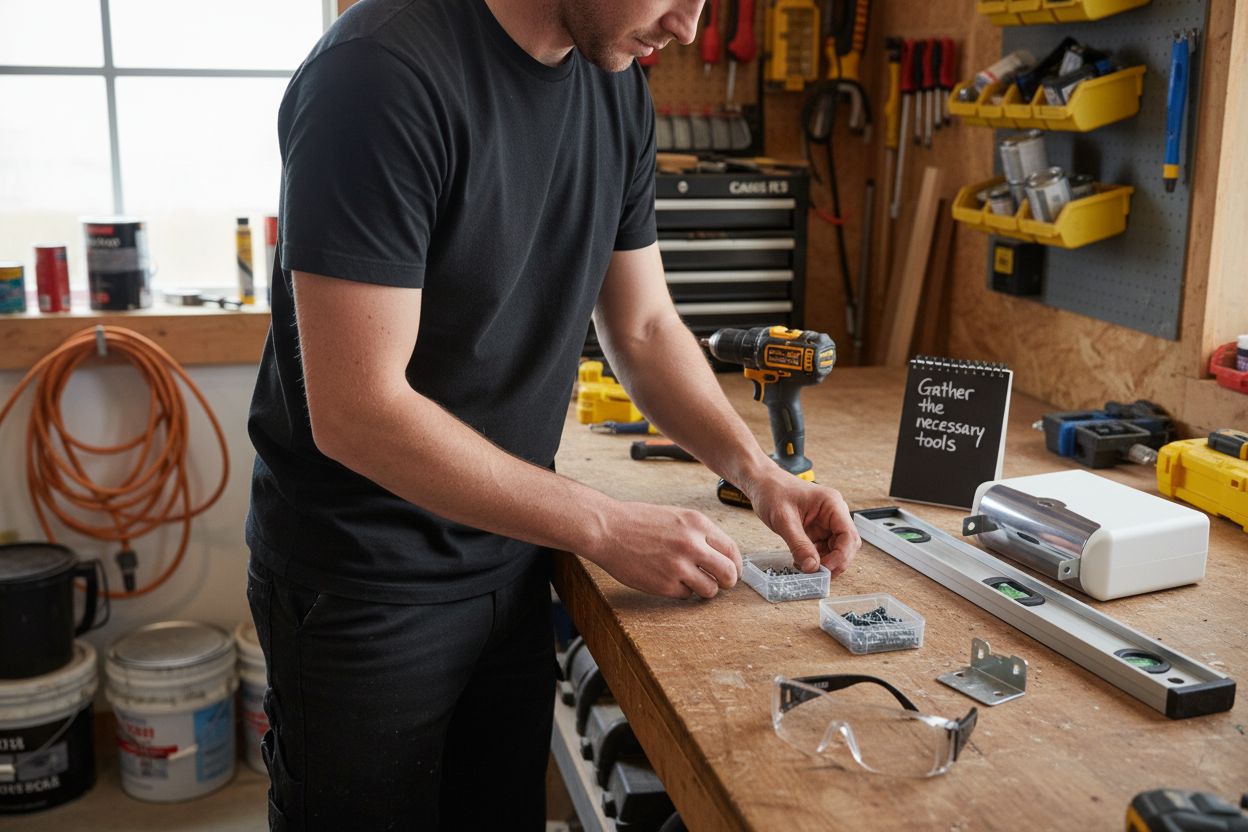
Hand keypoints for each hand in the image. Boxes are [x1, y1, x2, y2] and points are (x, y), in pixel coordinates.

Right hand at [581, 502, 742, 599]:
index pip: (732, 550)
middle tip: (719, 582)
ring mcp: (678, 566)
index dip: (735, 564)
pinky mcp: (664, 584)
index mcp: (697, 524)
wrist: (607, 529)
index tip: (732, 570)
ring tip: (690, 581)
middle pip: (728, 574)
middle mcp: (691, 544)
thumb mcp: (676, 516)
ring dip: (703, 588)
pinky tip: (668, 579)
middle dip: (727, 582)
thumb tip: (721, 554)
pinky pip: (685, 595)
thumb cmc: (638, 521)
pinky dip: (681, 590)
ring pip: (710, 589)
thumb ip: (699, 533)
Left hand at [746, 471, 859, 576]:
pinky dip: (815, 559)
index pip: (849, 536)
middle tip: (816, 575)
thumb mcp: (783, 520)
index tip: (824, 569)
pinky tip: (801, 562)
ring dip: (824, 563)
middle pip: (847, 545)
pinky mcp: (818, 530)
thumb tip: (812, 568)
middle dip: (834, 562)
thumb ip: (799, 545)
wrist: (762, 483)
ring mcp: (827, 522)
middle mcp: (834, 513)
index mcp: (832, 504)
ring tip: (804, 568)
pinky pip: (823, 549)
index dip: (841, 556)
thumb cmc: (772, 491)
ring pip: (836, 550)